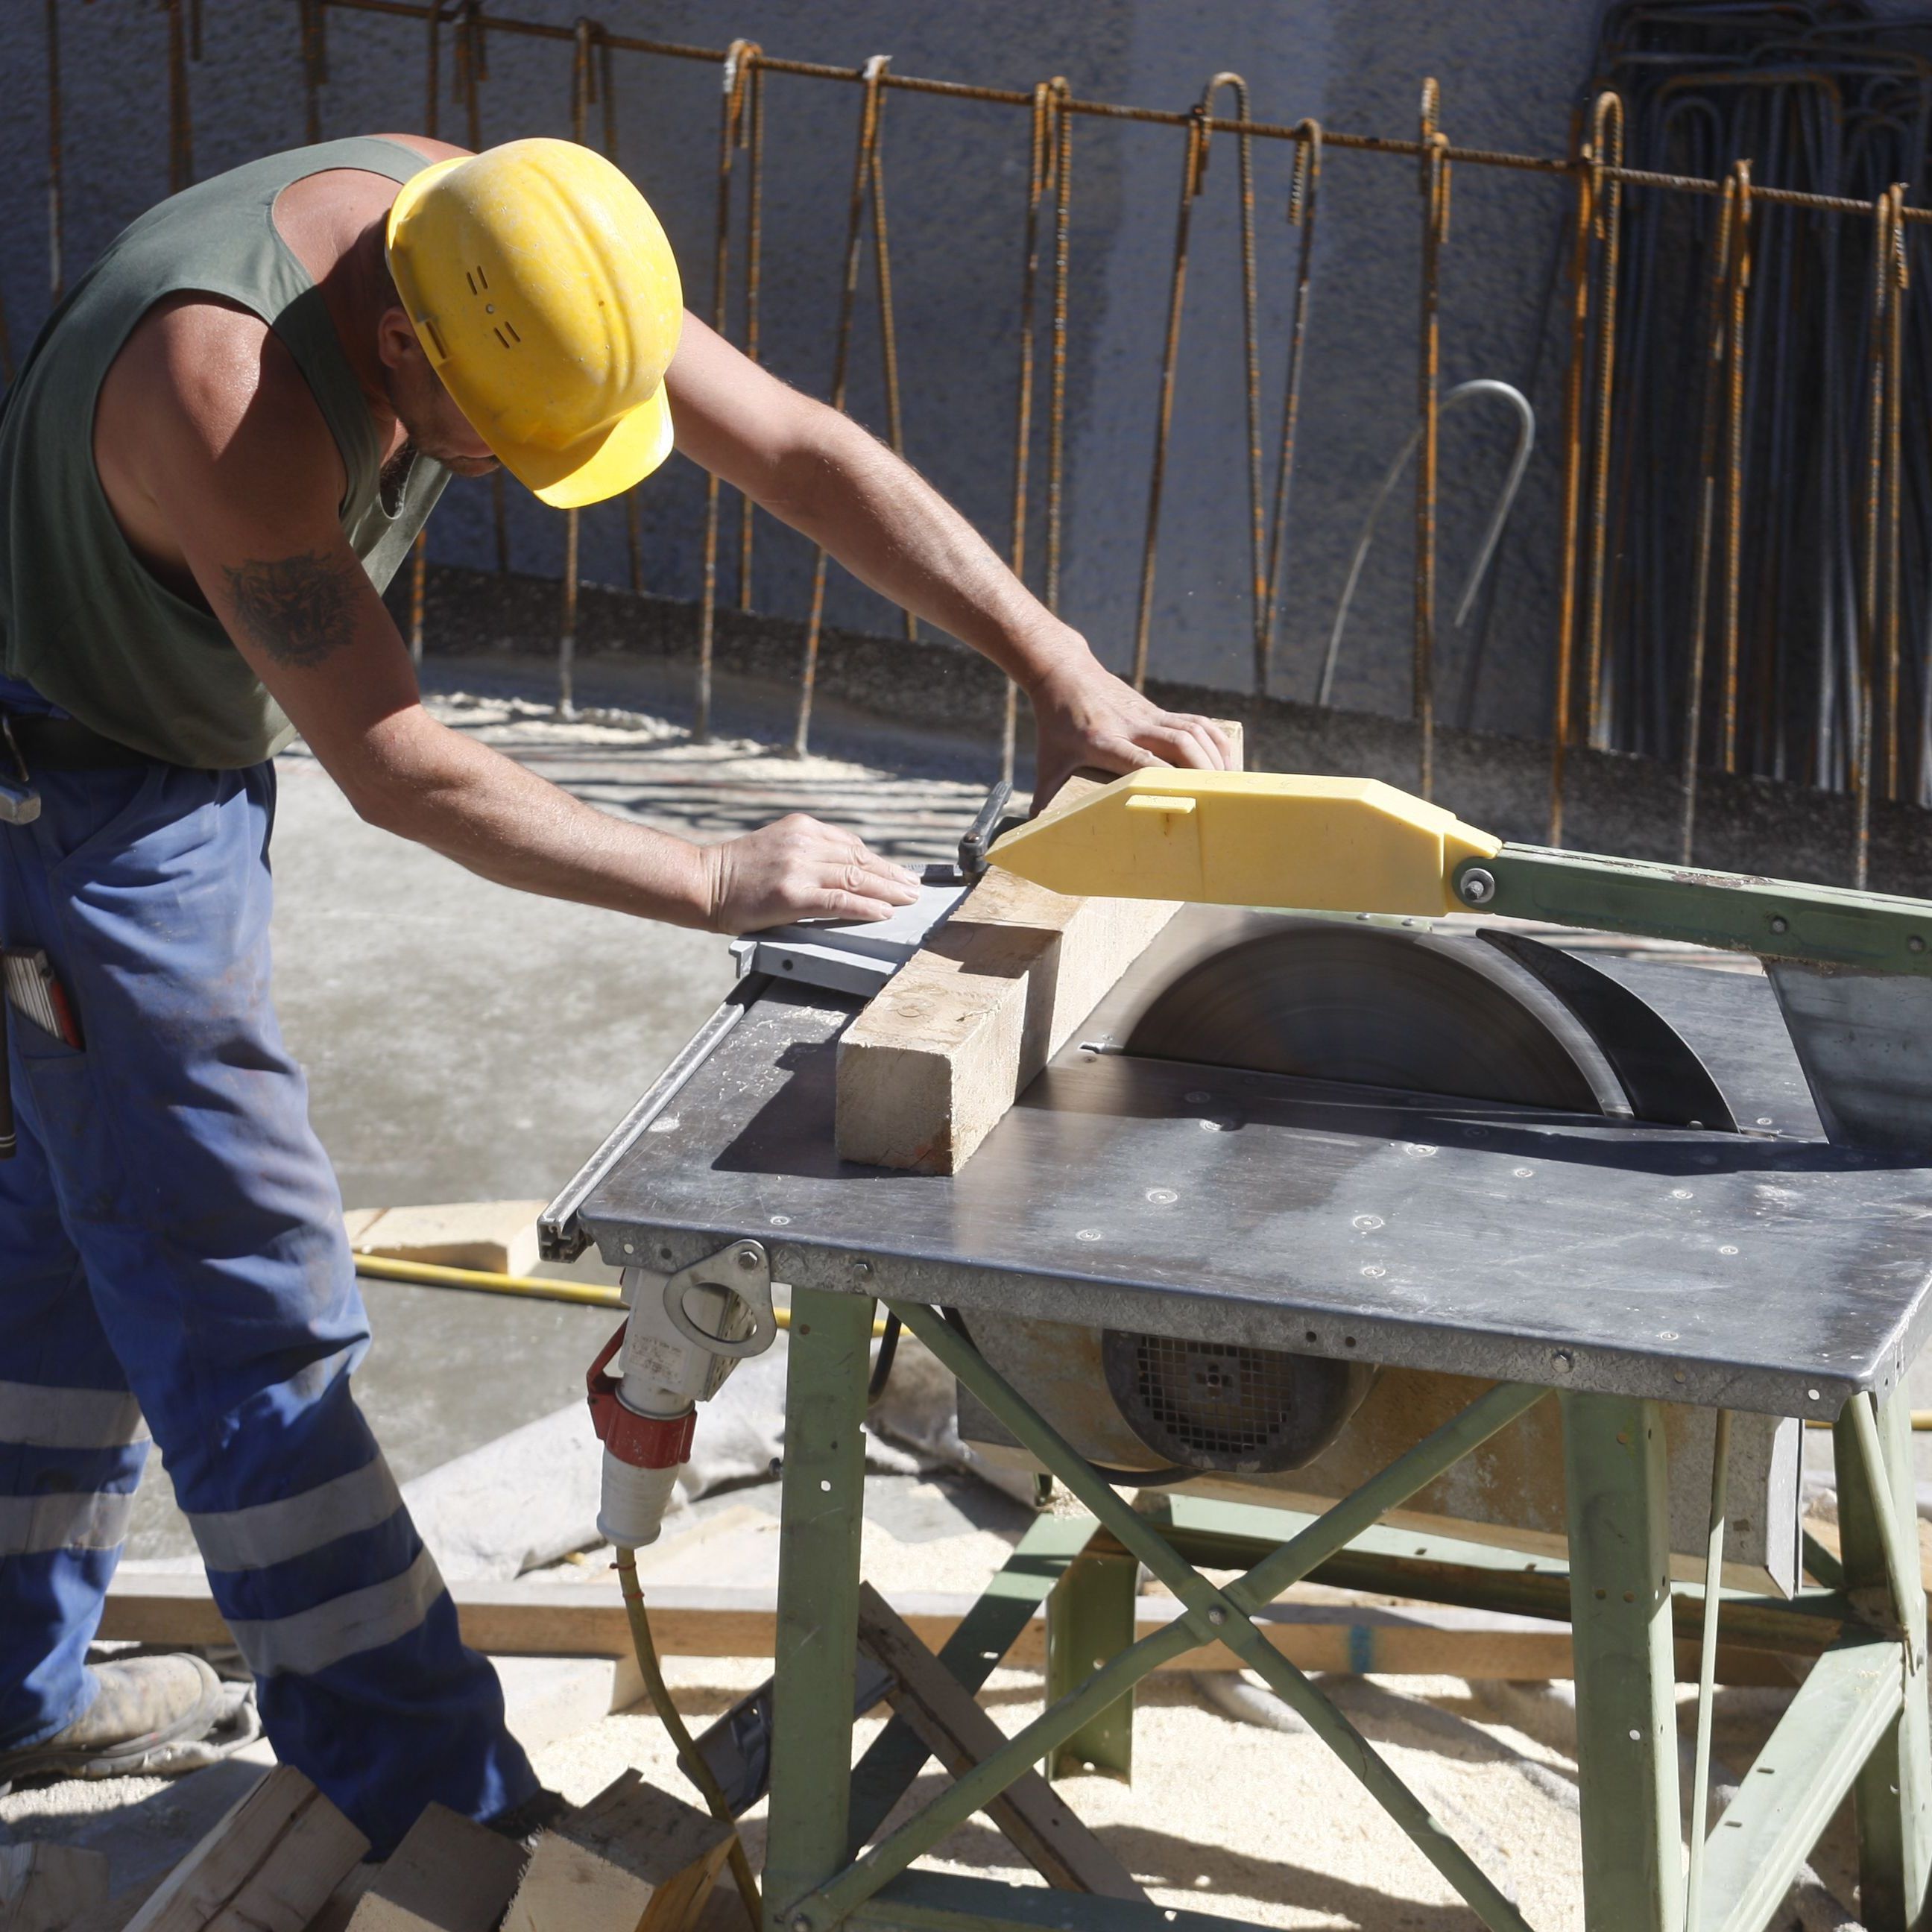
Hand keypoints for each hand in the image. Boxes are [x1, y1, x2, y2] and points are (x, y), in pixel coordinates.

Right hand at [702, 814, 921, 933]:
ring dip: (888, 891)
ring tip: (908, 900)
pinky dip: (867, 907)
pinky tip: (884, 912)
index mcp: (802, 827)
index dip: (880, 862)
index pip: (852, 845)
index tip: (898, 872)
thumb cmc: (737, 872)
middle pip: (860, 861)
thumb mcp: (777, 845)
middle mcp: (804, 842)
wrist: (703, 882)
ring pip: (856, 879)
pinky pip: (841, 901)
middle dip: (892, 875)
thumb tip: (847, 870)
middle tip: (914, 887)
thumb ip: (810, 852)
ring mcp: (800, 868)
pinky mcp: (794, 895)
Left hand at [1028, 659, 1234, 806]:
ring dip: (1216, 756)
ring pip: (1193, 731)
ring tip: (1230, 785)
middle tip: (1220, 799)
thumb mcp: (1047, 760)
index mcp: (1103, 741)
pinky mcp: (1159, 710)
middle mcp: (1131, 726)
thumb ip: (1043, 796)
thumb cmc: (1055, 723)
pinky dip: (1216, 740)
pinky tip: (1227, 761)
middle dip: (1203, 771)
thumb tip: (1033, 832)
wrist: (1064, 673)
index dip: (1165, 779)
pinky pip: (1197, 721)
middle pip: (1179, 743)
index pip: (1141, 762)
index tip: (1185, 801)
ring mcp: (1148, 715)